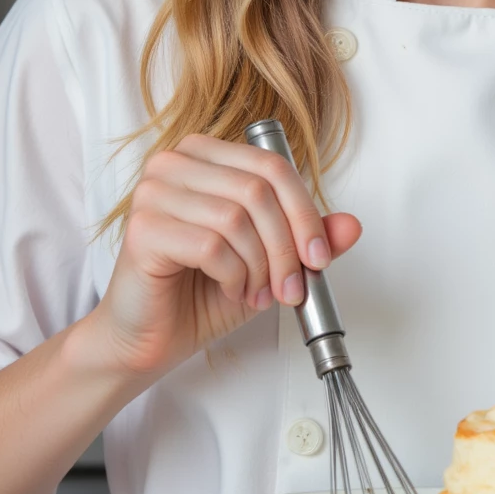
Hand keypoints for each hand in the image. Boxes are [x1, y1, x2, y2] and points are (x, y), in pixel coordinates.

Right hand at [89, 134, 360, 376]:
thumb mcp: (270, 261)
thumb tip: (352, 225)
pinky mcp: (142, 228)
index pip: (272, 166)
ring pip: (237, 218)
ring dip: (260, 266)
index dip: (305, 212)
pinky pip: (211, 246)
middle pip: (258, 190)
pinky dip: (234, 276)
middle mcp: (175, 163)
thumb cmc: (202, 293)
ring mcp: (154, 192)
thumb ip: (309, 238)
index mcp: (206, 156)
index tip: (319, 257)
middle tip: (291, 288)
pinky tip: (231, 291)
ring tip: (256, 293)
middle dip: (286, 247)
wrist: (150, 337)